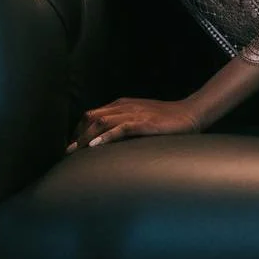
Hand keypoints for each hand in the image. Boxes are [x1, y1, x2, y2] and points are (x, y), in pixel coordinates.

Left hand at [67, 96, 200, 151]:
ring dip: (86, 137)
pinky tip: (96, 145)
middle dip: (77, 135)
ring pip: (102, 122)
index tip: (73, 146)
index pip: (92, 114)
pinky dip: (106, 136)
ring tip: (76, 151)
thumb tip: (109, 140)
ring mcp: (134, 114)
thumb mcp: (141, 118)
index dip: (79, 130)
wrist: (190, 113)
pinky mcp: (144, 122)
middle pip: (92, 117)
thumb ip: (125, 124)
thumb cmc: (166, 119)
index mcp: (122, 105)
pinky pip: (121, 128)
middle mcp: (124, 106)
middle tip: (69, 153)